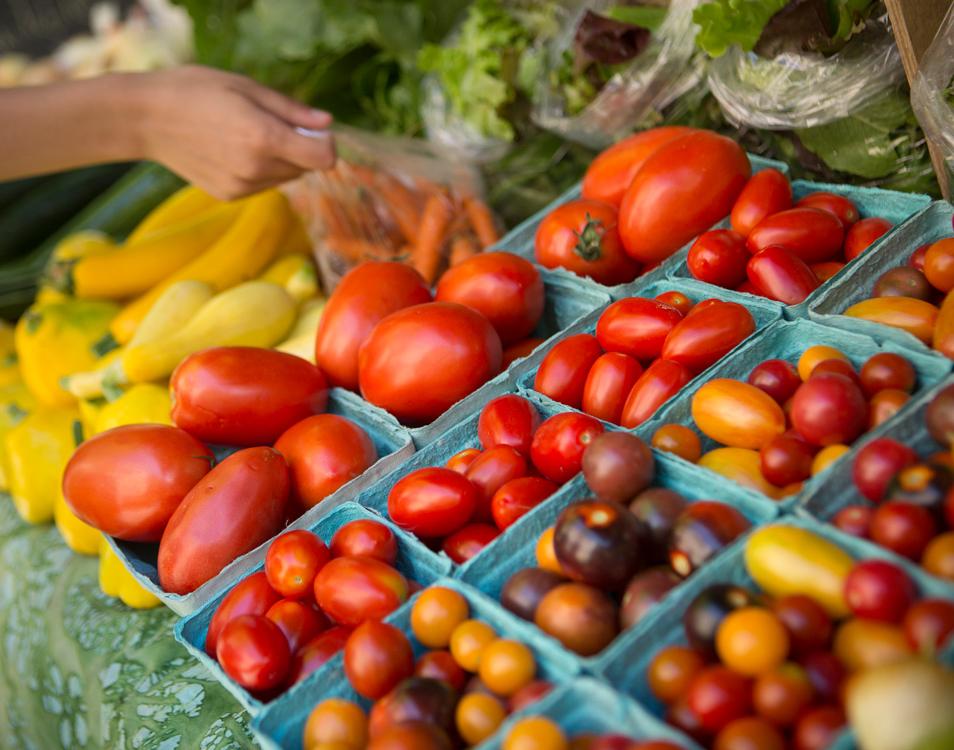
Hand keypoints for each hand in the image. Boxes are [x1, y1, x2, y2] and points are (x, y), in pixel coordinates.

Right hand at [138, 65, 334, 199]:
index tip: (313, 130)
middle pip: (305, 168)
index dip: (325, 144)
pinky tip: (231, 150)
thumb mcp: (247, 87)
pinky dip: (259, 170)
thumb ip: (291, 110)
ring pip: (285, 178)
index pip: (324, 158)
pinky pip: (263, 185)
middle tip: (269, 123)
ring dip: (279, 160)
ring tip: (245, 134)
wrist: (145, 119)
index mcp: (264, 138)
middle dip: (299, 148)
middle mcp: (257, 169)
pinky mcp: (230, 196)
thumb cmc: (196, 91)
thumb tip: (327, 123)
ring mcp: (242, 186)